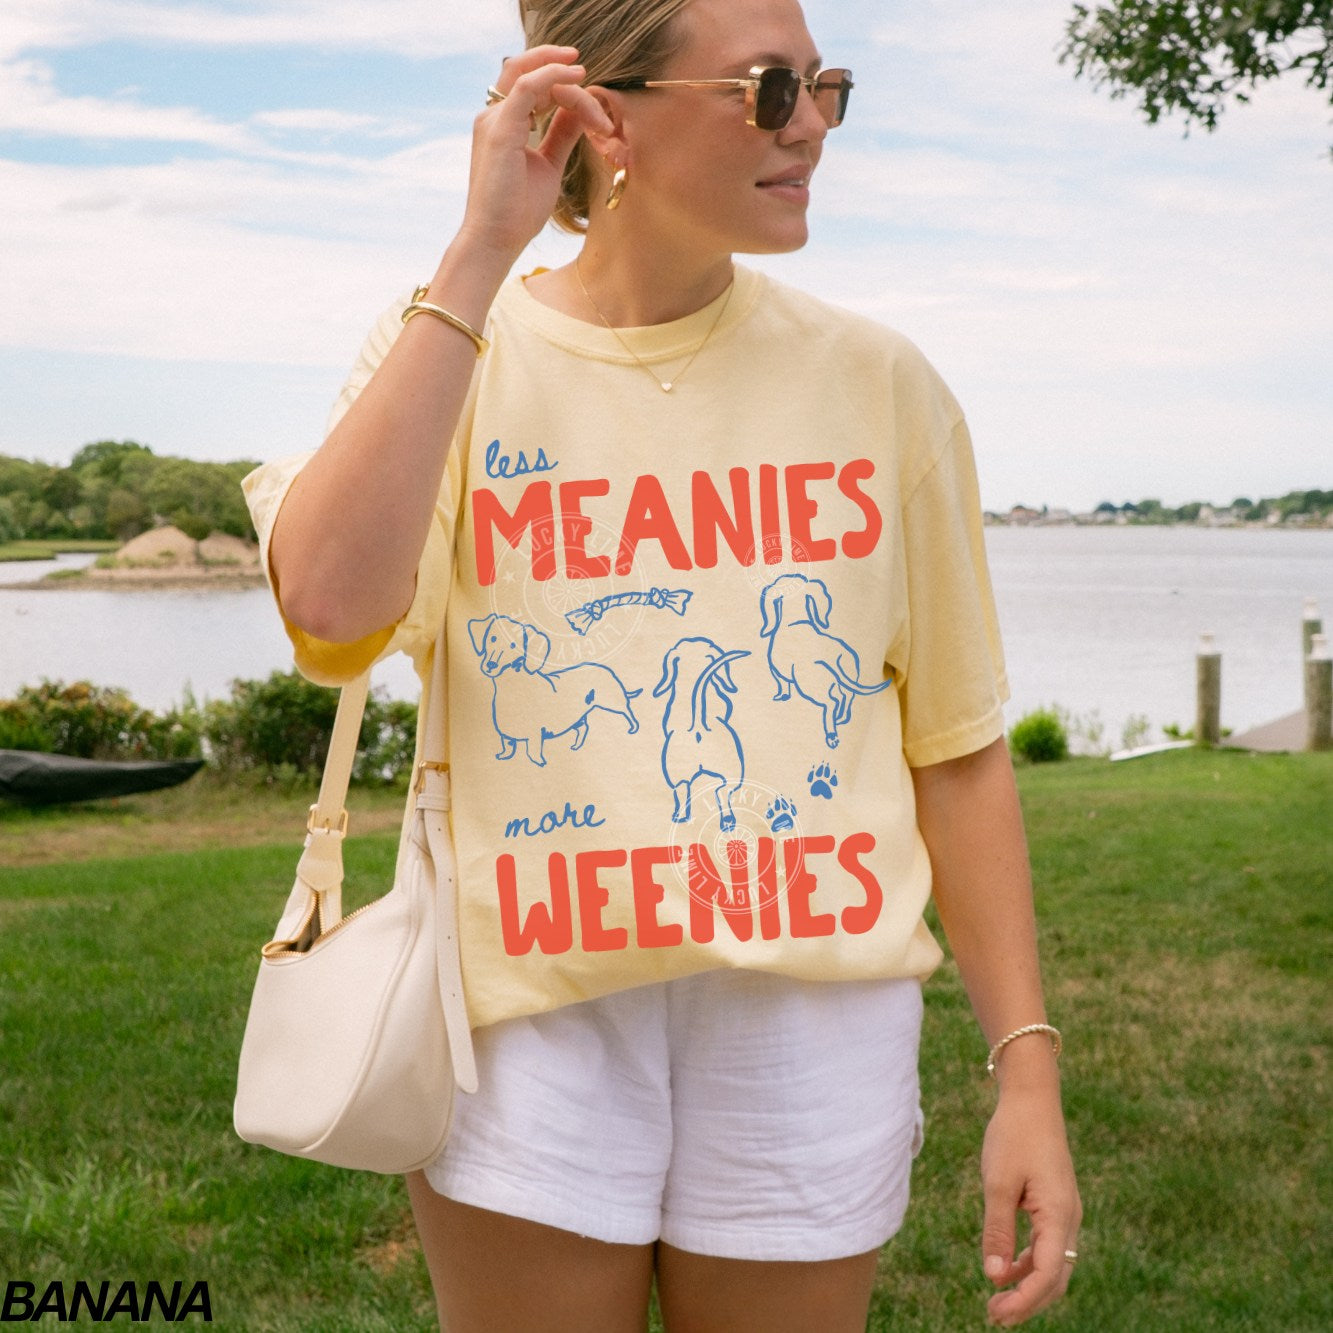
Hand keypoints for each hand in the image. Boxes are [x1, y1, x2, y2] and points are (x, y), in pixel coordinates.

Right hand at [456, 46, 613, 266]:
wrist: (496, 240)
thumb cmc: (518, 211)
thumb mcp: (549, 165)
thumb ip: (561, 135)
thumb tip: (580, 113)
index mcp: (503, 124)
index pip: (531, 88)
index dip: (563, 88)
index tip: (594, 108)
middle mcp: (493, 116)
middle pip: (525, 71)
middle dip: (557, 65)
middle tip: (586, 70)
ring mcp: (493, 121)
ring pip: (529, 76)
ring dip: (563, 76)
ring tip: (590, 86)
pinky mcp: (500, 130)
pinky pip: (527, 87)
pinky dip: (552, 78)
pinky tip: (576, 80)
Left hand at [979, 1078, 1080, 1326]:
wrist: (1032, 1099)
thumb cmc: (1013, 1135)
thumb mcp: (998, 1182)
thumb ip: (997, 1230)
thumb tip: (995, 1275)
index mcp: (1059, 1215)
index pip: (1047, 1274)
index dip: (1024, 1300)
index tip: (997, 1313)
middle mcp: (1070, 1219)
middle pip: (1055, 1278)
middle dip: (1027, 1302)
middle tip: (993, 1316)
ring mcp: (1066, 1212)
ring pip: (1053, 1264)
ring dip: (1027, 1285)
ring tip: (996, 1300)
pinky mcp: (1056, 1205)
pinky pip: (1048, 1246)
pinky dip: (1029, 1263)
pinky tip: (1006, 1269)